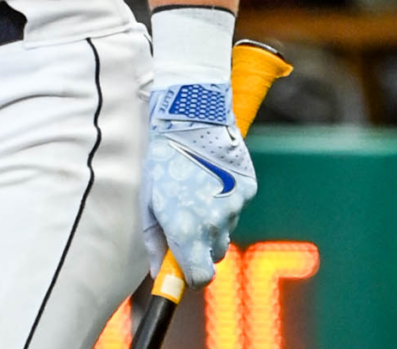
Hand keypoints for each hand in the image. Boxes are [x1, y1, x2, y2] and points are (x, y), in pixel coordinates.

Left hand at [141, 83, 256, 285]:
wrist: (192, 119)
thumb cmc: (163, 160)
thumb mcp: (149, 202)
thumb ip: (155, 242)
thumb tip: (159, 271)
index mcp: (187, 230)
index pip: (200, 278)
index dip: (191, 277)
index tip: (184, 270)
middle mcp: (214, 223)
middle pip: (214, 255)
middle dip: (201, 246)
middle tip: (186, 221)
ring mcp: (235, 206)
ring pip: (226, 229)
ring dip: (214, 221)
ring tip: (197, 190)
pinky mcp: (248, 189)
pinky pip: (237, 206)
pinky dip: (226, 199)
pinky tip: (212, 177)